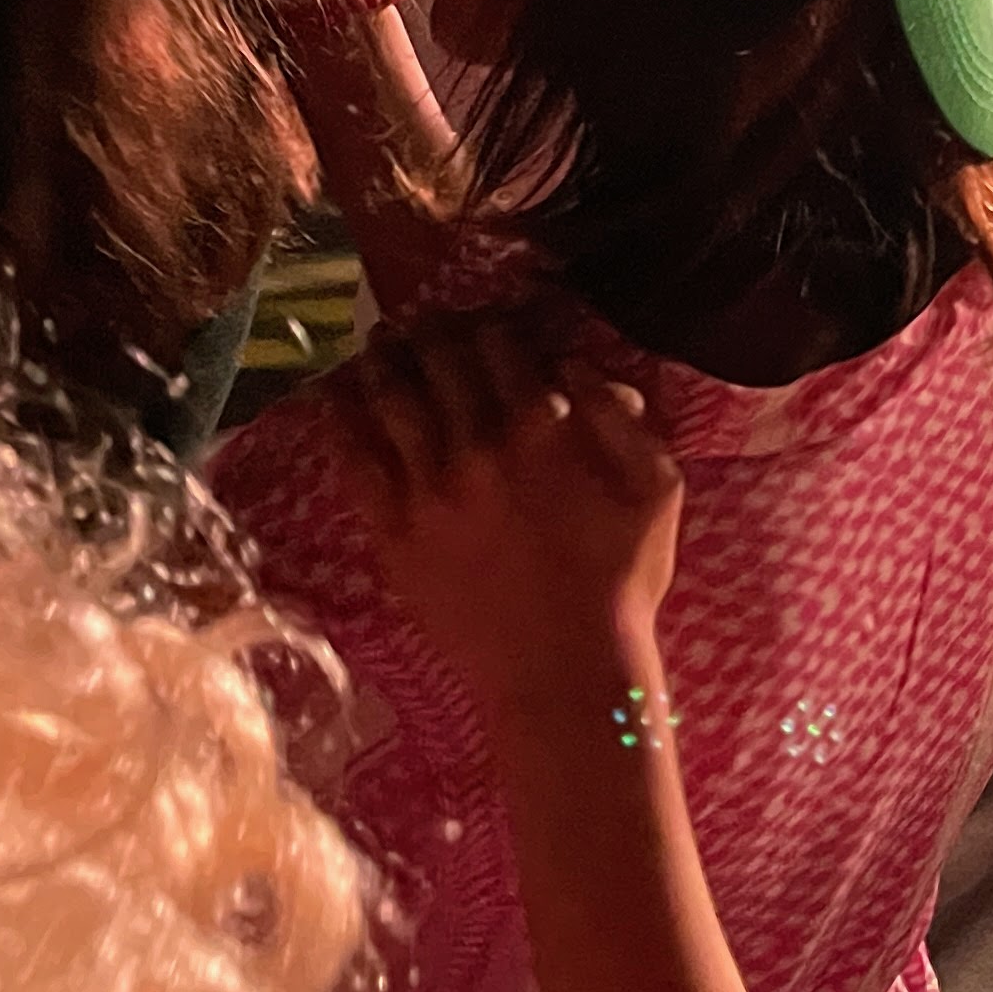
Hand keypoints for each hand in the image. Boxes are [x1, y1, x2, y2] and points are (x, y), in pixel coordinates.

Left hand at [328, 317, 686, 709]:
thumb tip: (576, 362)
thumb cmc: (623, 580)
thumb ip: (624, 415)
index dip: (494, 322)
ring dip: (382, 361)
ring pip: (391, 400)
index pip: (503, 345)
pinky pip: (355, 462)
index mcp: (544, 427)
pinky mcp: (394, 532)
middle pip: (441, 362)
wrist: (565, 671)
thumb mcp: (659, 486)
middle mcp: (477, 445)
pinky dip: (341, 421)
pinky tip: (333, 397)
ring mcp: (427, 489)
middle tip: (428, 321)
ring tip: (379, 343)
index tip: (491, 321)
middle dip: (434, 331)